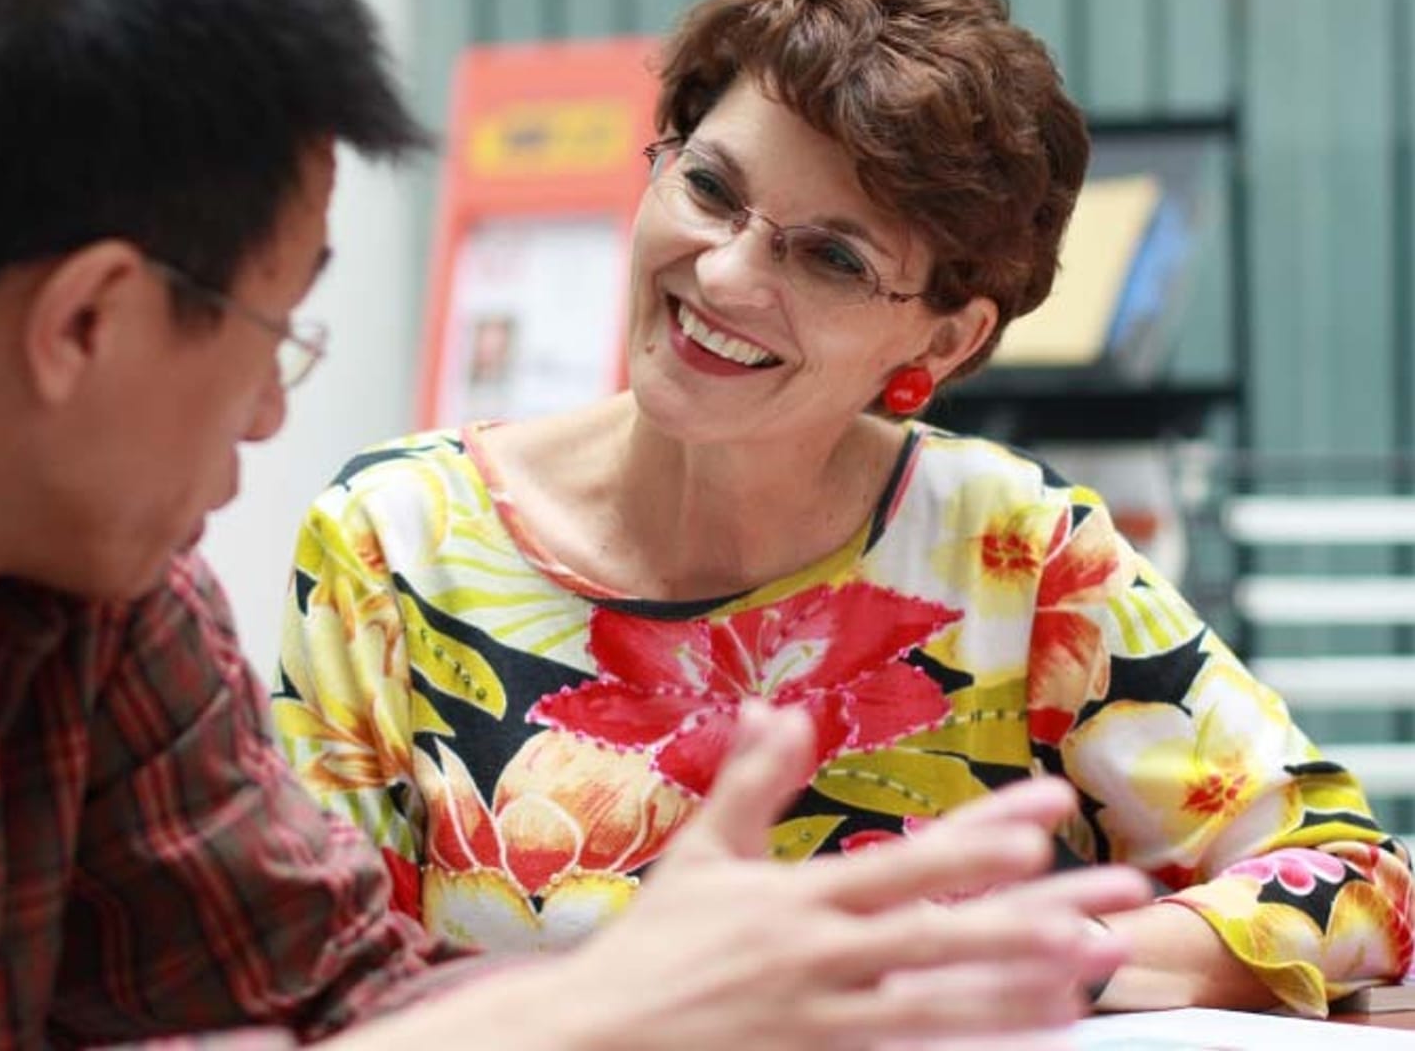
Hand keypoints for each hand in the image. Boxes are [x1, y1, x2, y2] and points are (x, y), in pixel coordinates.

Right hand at [333, 702, 1146, 1050]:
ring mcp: (831, 1019)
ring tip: (1102, 963)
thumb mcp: (703, 854)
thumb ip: (751, 781)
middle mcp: (828, 955)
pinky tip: (1038, 1031)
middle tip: (1121, 895)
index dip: (985, 833)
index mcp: (801, 896)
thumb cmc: (656, 945)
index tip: (1051, 811)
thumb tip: (785, 708)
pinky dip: (979, 1040)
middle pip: (950, 931)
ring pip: (947, 1002)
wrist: (603, 1037)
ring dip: (1030, 982)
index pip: (911, 859)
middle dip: (1042, 909)